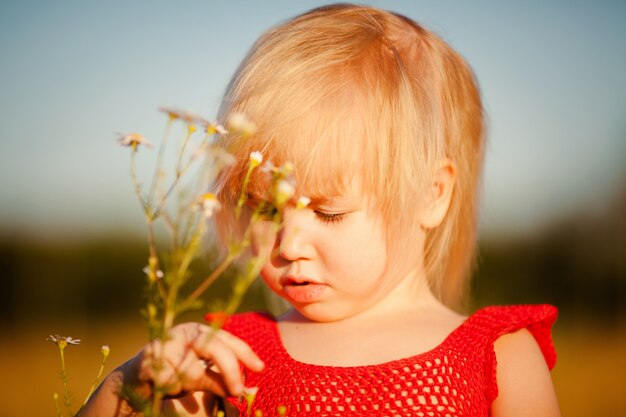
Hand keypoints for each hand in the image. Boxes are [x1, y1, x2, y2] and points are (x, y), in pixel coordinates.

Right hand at [136, 322, 263, 397]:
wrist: (133, 379)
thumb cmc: (173, 374)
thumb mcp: (201, 375)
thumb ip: (222, 379)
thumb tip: (248, 390)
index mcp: (198, 331)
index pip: (228, 339)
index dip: (246, 353)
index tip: (260, 369)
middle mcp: (183, 333)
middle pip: (214, 347)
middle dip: (229, 370)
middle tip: (238, 391)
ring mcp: (164, 344)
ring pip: (191, 370)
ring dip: (191, 384)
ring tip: (180, 385)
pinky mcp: (147, 359)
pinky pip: (169, 380)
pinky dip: (171, 388)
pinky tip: (164, 386)